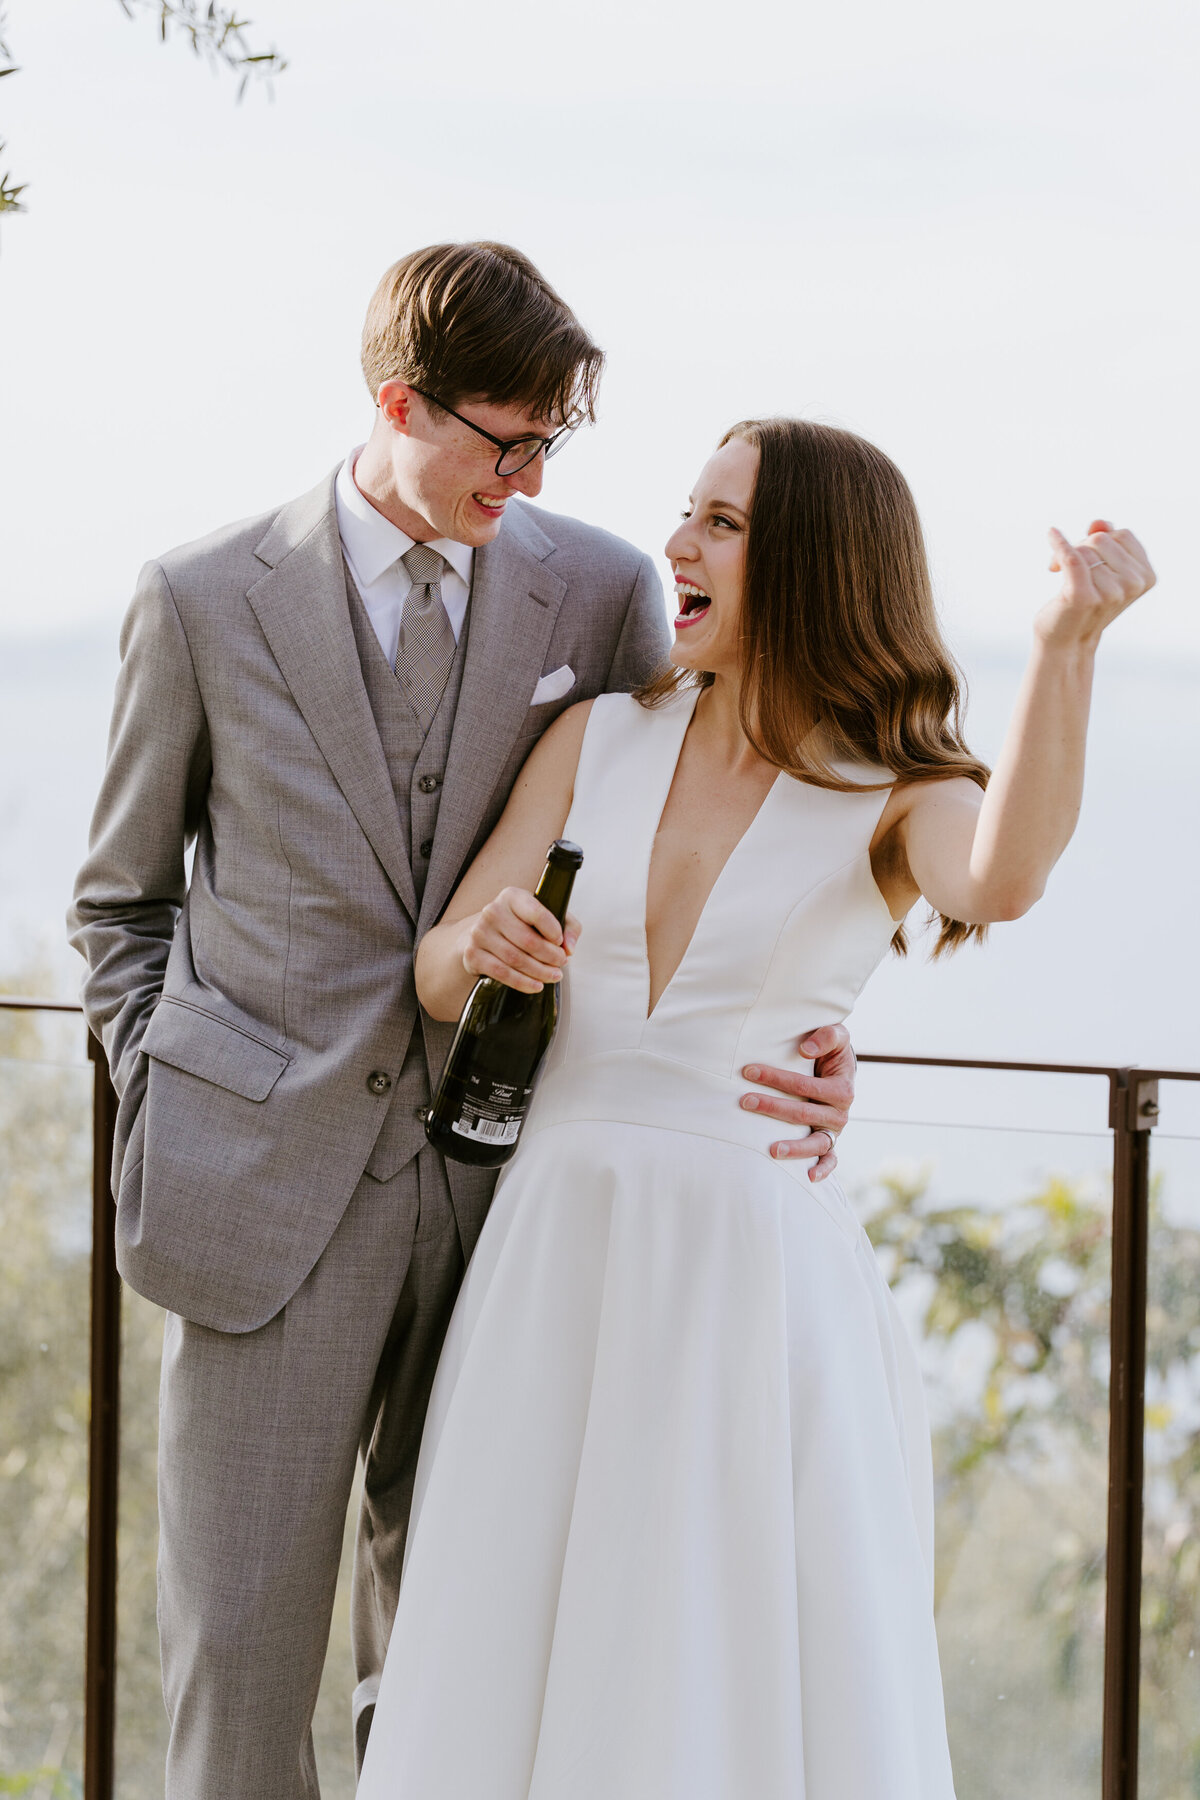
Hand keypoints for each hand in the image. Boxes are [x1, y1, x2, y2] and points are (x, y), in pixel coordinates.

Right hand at [457, 889, 581, 993]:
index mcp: (512, 896)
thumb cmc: (519, 924)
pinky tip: (536, 985)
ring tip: (553, 976)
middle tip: (561, 964)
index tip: (561, 943)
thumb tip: (570, 948)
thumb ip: (568, 926)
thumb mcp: (546, 916)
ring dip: (539, 972)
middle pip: (528, 940)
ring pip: (516, 959)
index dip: (553, 930)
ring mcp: (480, 933)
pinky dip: (522, 982)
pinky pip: (502, 972)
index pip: (536, 912)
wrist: (483, 934)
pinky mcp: (473, 954)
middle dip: (550, 956)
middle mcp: (493, 911)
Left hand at [739, 1023, 855, 1182]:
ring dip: (794, 1147)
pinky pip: (830, 1159)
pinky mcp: (831, 1141)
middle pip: (803, 1113)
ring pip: (816, 1142)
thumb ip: (826, 1036)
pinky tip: (808, 1177)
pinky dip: (823, 1170)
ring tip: (771, 1150)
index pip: (804, 1085)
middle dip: (772, 1107)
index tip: (748, 1070)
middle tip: (744, 1101)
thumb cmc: (832, 1050)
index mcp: (842, 1088)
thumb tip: (805, 1049)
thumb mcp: (837, 1036)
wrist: (841, 1068)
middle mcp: (840, 1113)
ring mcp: (835, 1130)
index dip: (776, 1078)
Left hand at [1041, 520, 1154, 650]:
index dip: (1101, 539)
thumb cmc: (1086, 602)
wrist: (1067, 641)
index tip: (1087, 555)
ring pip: (1083, 551)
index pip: (1122, 534)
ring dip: (1066, 558)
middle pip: (1102, 539)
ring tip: (1060, 576)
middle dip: (1082, 547)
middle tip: (1070, 566)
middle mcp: (1133, 585)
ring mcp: (1110, 593)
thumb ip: (1105, 540)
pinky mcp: (1083, 596)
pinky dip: (1058, 544)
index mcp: (1146, 576)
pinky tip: (1051, 534)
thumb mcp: (1103, 569)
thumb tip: (1098, 523)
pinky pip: (1070, 557)